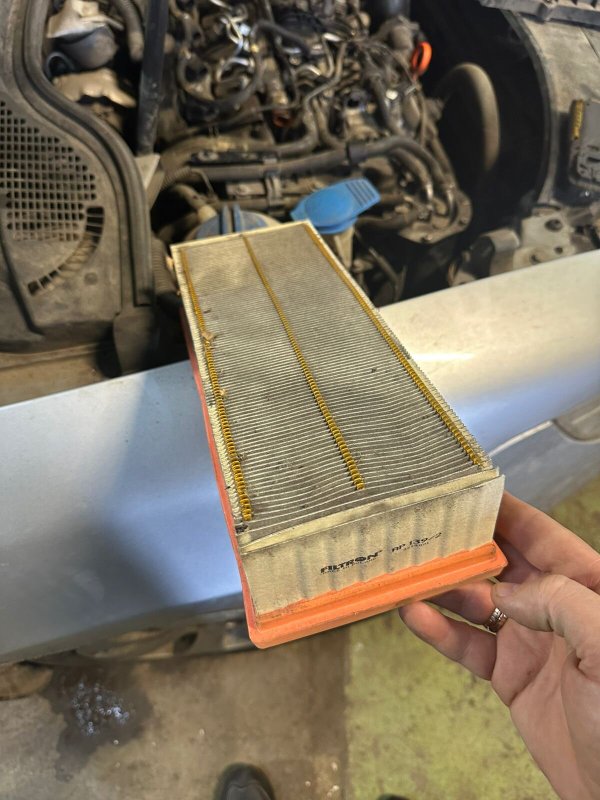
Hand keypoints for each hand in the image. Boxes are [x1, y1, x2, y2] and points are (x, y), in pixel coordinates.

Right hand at [398, 493, 599, 799]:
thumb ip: (560, 602)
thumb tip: (505, 592)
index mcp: (587, 587)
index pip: (542, 536)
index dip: (505, 510)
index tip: (466, 490)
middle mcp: (555, 607)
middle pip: (501, 563)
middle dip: (463, 545)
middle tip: (422, 526)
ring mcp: (530, 640)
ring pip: (476, 601)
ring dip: (442, 587)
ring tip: (407, 570)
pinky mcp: (509, 675)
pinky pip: (468, 645)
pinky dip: (440, 631)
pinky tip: (416, 617)